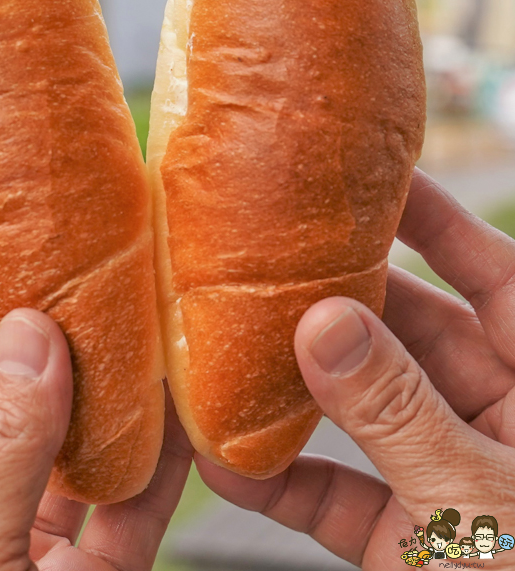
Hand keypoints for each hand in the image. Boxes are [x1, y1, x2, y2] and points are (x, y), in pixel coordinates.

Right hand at [195, 168, 514, 566]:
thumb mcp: (481, 503)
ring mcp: (446, 476)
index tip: (365, 176)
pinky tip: (228, 461)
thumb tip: (323, 321)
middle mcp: (496, 419)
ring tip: (223, 348)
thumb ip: (400, 413)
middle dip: (337, 301)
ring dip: (295, 390)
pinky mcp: (409, 537)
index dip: (434, 218)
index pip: (493, 273)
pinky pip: (341, 492)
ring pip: (362, 410)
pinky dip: (288, 481)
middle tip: (264, 261)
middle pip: (408, 332)